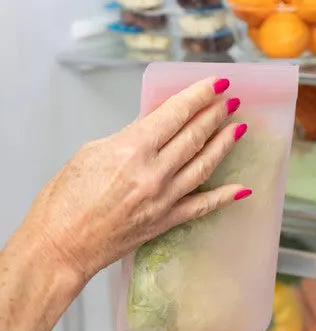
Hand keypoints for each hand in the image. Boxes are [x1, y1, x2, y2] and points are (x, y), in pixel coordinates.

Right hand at [16, 77, 248, 284]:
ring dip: (224, 144)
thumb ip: (129, 137)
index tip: (217, 83)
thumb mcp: (91, 153)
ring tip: (238, 128)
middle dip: (216, 114)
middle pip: (195, 136)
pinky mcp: (166, 221)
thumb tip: (154, 125)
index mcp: (132, 149)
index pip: (176, 114)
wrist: (58, 247)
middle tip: (231, 100)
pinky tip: (242, 187)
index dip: (200, 95)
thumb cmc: (63, 201)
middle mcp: (154, 173)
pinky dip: (224, 196)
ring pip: (204, 165)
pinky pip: (202, 206)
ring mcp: (164, 199)